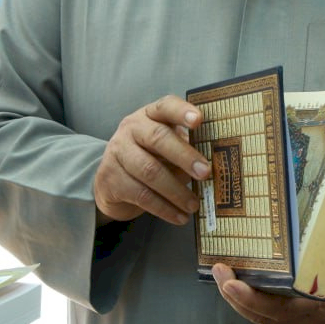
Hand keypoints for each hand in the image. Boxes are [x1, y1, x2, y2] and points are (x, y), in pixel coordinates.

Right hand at [93, 95, 211, 225]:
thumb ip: (186, 149)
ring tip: (194, 204)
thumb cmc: (149, 159)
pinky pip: (141, 195)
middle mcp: (131, 128)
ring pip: (150, 171)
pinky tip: (179, 217)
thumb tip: (214, 165)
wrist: (111, 183)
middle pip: (158, 138)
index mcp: (150, 115)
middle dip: (185, 156)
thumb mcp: (167, 149)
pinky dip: (164, 208)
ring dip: (176, 191)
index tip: (199, 120)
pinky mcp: (111, 179)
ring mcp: (118, 152)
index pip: (166, 106)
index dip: (182, 112)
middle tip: (205, 173)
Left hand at [211, 229, 324, 323]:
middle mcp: (312, 321)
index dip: (247, 296)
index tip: (228, 279)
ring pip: (265, 321)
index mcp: (320, 302)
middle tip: (218, 272)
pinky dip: (255, 308)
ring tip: (224, 280)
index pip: (274, 307)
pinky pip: (274, 322)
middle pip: (262, 316)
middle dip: (234, 296)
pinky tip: (243, 292)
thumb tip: (279, 208)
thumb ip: (307, 236)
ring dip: (241, 303)